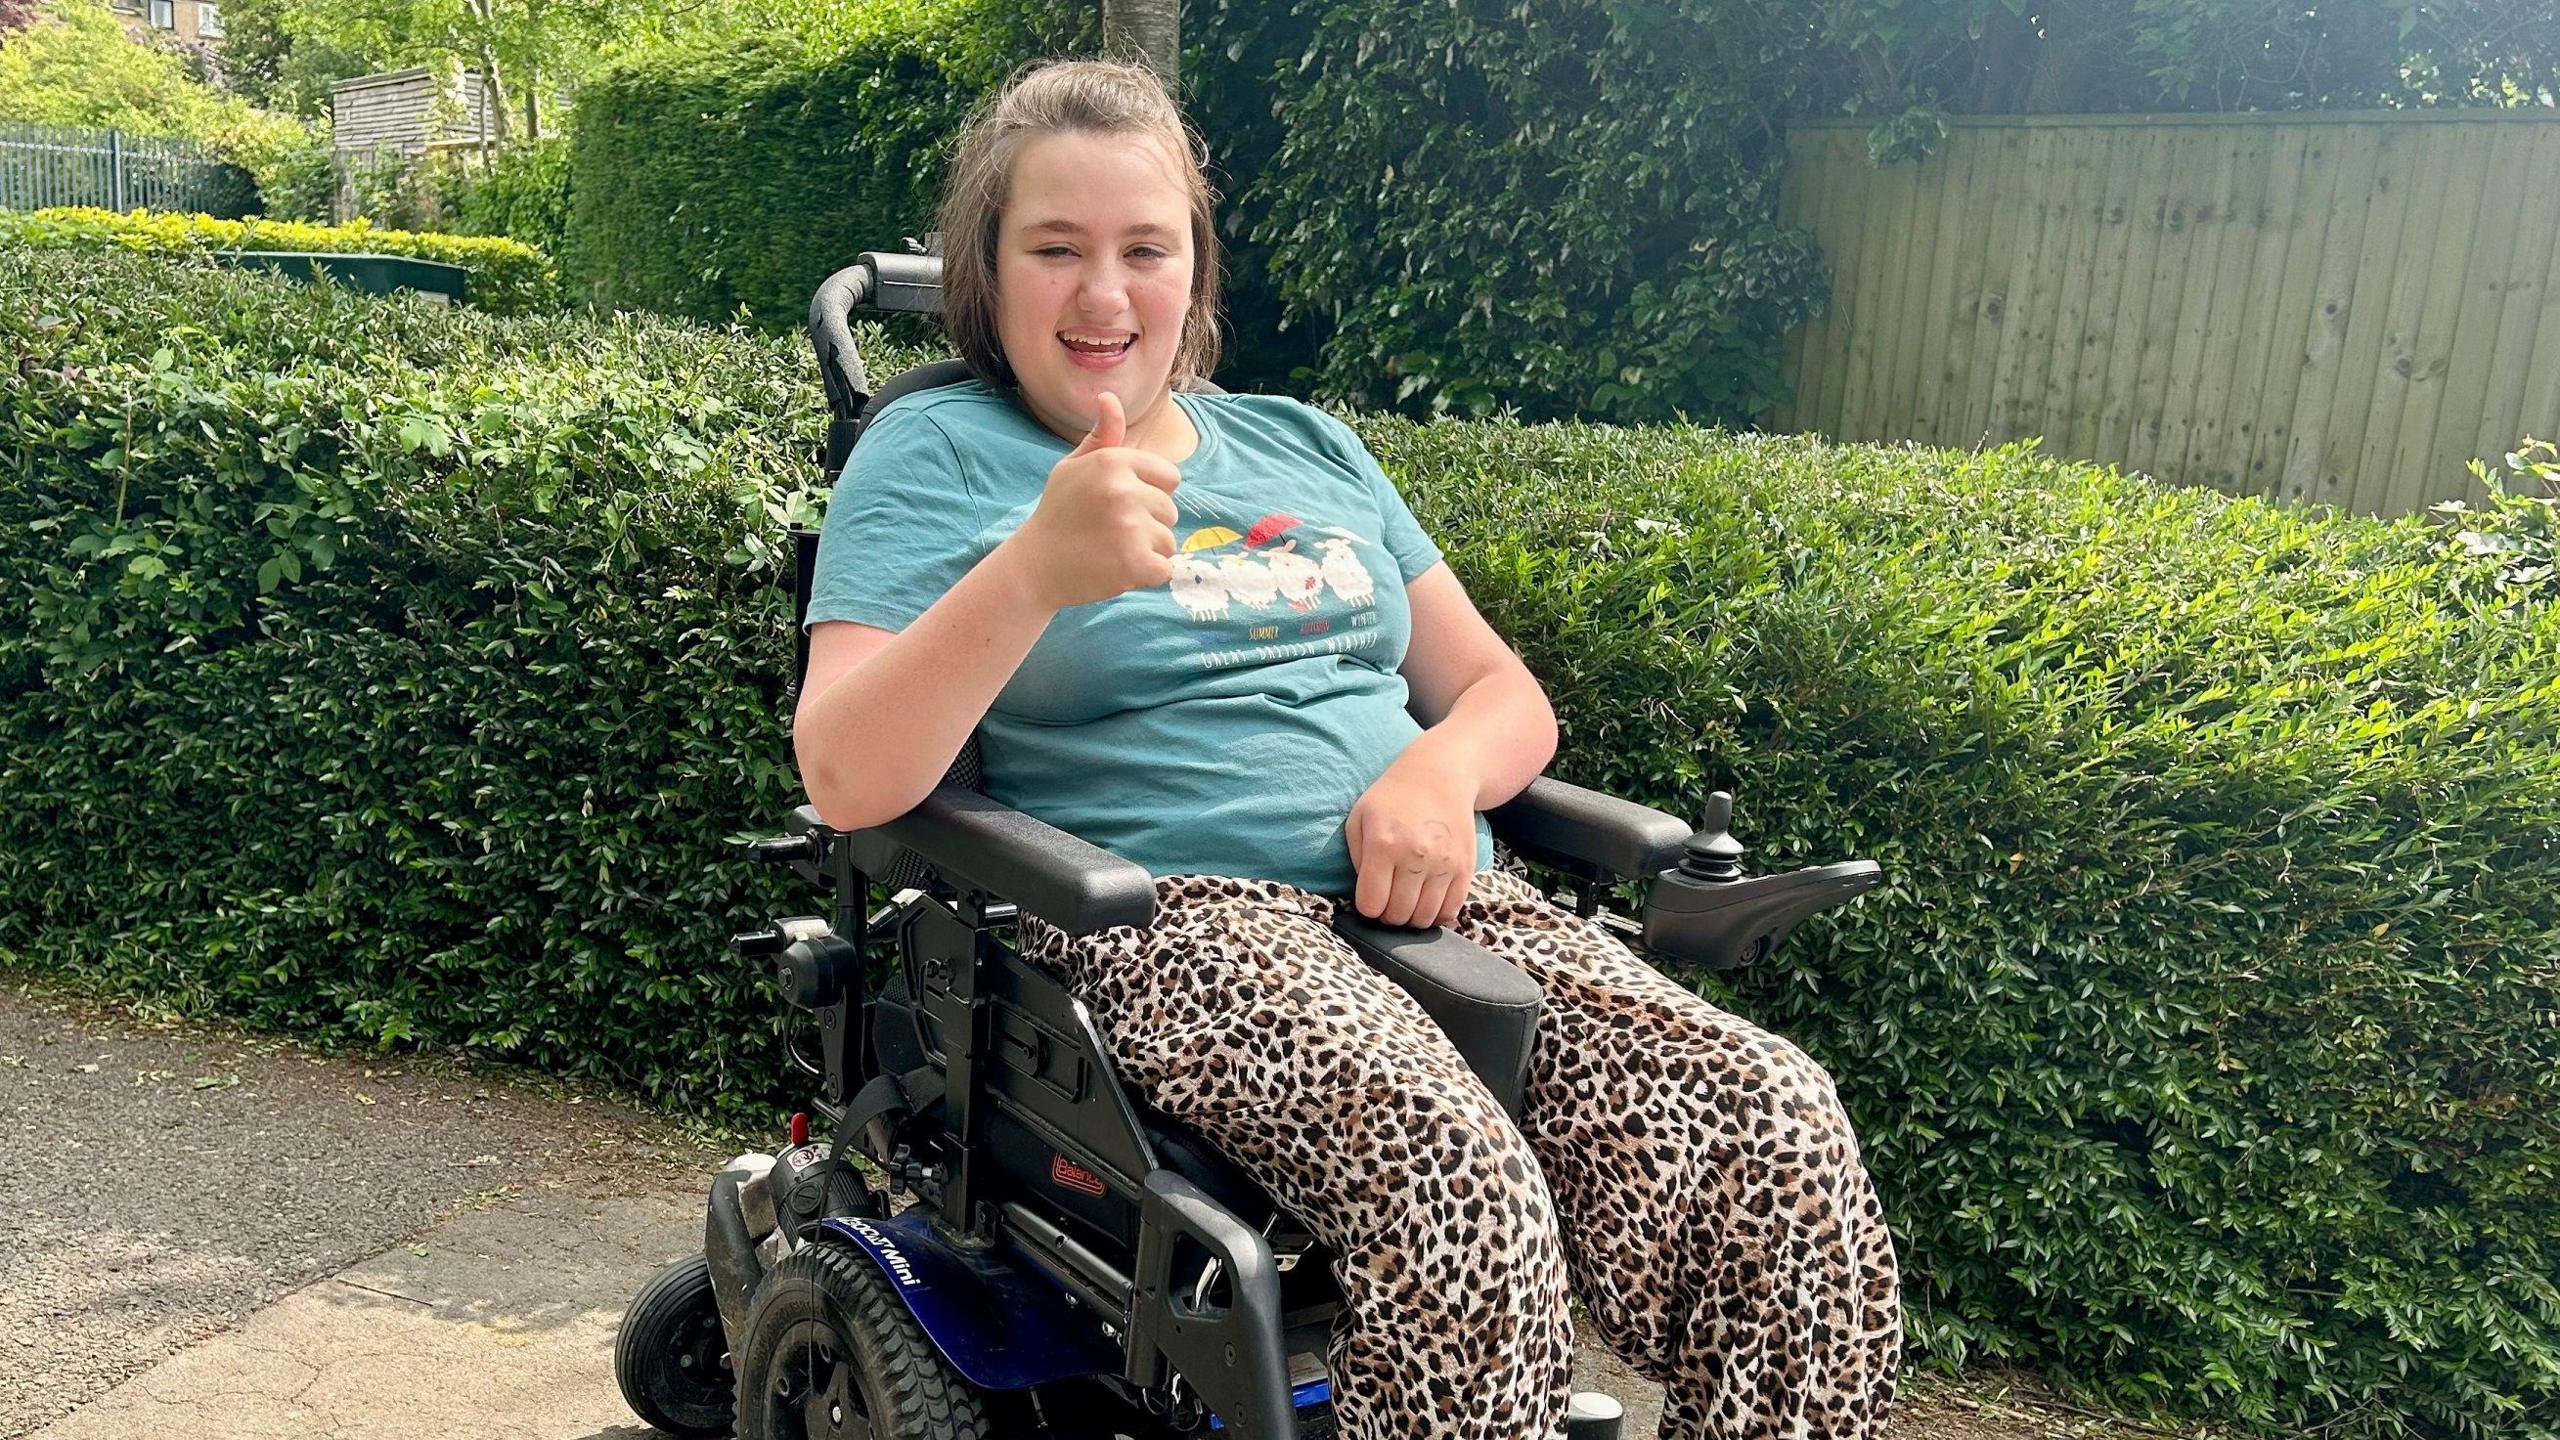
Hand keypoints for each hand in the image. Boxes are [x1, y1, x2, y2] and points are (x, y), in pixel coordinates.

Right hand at [1005, 391, 1181, 609]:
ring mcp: (1131, 528)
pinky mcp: (1135, 563)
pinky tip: (1117, 569)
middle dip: (1148, 523)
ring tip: (1112, 550)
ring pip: (1168, 541)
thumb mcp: (1073, 467)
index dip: (1150, 492)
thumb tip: (1108, 397)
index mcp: (1114, 462)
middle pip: (1170, 511)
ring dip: (1147, 550)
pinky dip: (1146, 575)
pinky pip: (1164, 569)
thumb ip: (1102, 436)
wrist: (1035, 565)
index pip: (1170, 477)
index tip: (1121, 505)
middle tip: (1111, 531)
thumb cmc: (1057, 512)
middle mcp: (1125, 490)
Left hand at [1344, 754, 1478, 927]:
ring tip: (1407, 899)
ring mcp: (1444, 863)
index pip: (1371, 904)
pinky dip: (1437, 914)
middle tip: (1389, 899)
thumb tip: (1368, 898)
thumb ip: (1357, 860)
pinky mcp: (1465, 867)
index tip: (1370, 896)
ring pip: (1424, 918)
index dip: (1367, 906)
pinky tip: (1428, 900)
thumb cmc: (1392, 799)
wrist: (1439, 776)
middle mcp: (1415, 855)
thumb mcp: (1359, 819)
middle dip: (1388, 915)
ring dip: (1412, 917)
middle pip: (1398, 915)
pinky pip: (1451, 910)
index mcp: (1383, 844)